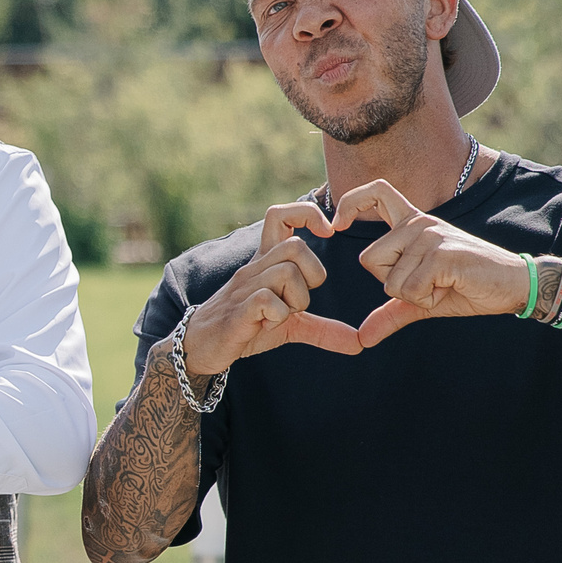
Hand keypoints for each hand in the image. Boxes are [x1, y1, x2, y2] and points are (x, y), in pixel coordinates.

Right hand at [174, 201, 361, 375]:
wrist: (201, 347)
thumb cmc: (245, 328)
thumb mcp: (288, 327)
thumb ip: (323, 329)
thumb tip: (360, 342)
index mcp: (266, 262)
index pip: (281, 216)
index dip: (307, 215)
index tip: (327, 233)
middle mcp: (255, 268)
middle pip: (295, 247)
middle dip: (312, 275)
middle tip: (301, 299)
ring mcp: (244, 287)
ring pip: (286, 273)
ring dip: (296, 300)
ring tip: (282, 316)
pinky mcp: (238, 310)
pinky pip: (268, 300)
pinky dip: (278, 315)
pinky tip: (267, 325)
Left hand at [333, 180, 527, 345]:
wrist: (512, 286)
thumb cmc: (468, 287)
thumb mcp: (423, 300)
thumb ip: (391, 312)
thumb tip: (362, 338)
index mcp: (413, 224)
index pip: (376, 193)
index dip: (351, 203)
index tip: (336, 223)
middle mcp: (419, 224)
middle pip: (369, 260)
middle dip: (393, 285)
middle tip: (429, 282)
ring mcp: (430, 236)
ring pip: (390, 281)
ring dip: (416, 296)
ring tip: (444, 283)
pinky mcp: (441, 253)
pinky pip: (410, 290)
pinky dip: (428, 300)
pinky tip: (451, 286)